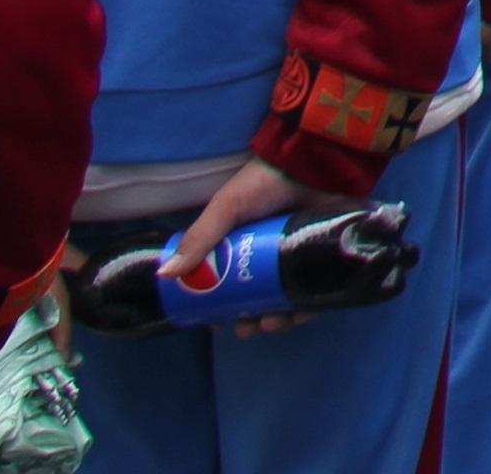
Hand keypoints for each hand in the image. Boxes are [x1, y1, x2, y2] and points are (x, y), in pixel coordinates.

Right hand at [170, 158, 305, 331]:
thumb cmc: (265, 182)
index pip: (228, 286)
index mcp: (243, 247)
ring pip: (286, 302)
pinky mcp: (326, 260)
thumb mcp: (226, 208)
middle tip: (247, 327)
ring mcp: (299, 259)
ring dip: (277, 321)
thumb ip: (199, 238)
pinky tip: (298, 315)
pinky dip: (307, 309)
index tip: (215, 325)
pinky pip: (316, 293)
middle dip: (250, 320)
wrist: (316, 163)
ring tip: (271, 322)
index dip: (221, 309)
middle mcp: (271, 257)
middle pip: (258, 300)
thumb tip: (164, 274)